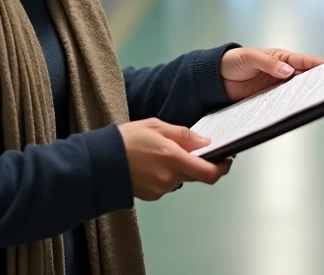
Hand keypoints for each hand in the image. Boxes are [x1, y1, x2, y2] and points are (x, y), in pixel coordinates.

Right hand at [118, 118, 232, 200]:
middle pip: (196, 176)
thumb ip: (183, 135)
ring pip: (180, 179)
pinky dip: (165, 175)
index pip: (208, 172)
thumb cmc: (124, 141)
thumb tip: (204, 143)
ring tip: (160, 154)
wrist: (98, 163)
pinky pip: (167, 185)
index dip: (222, 168)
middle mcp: (169, 177)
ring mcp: (160, 189)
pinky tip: (151, 164)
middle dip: (196, 164)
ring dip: (178, 169)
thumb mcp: (155, 127)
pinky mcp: (151, 196)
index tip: (226, 161)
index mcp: (173, 158)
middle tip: (187, 150)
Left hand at [220, 47, 323, 101]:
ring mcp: (276, 87)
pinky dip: (289, 106)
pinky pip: (282, 103)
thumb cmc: (232, 61)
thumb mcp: (250, 57)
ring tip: (314, 100)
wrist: (215, 80)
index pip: (303, 61)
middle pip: (304, 78)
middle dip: (315, 82)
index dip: (318, 64)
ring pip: (295, 92)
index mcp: (280, 58)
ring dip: (303, 95)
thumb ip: (268, 64)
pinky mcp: (268, 100)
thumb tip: (287, 71)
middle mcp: (281, 73)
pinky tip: (294, 109)